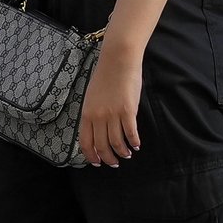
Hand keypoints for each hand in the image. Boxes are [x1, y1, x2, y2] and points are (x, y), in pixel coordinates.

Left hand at [78, 41, 142, 166]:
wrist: (118, 60)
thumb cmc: (105, 76)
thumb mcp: (91, 97)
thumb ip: (93, 114)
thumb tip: (97, 131)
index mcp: (86, 113)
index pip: (85, 142)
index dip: (91, 156)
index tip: (97, 162)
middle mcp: (98, 117)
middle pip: (102, 146)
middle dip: (108, 158)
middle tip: (114, 162)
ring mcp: (113, 114)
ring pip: (117, 143)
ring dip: (122, 152)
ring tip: (127, 154)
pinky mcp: (128, 111)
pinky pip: (131, 133)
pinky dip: (134, 142)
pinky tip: (136, 145)